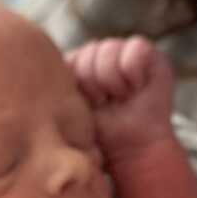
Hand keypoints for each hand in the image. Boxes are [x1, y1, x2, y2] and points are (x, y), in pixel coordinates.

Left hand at [67, 37, 174, 158]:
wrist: (131, 149)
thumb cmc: (100, 133)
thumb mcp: (72, 107)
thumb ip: (63, 82)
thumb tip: (49, 66)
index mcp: (76, 63)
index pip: (69, 57)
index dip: (78, 84)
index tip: (88, 105)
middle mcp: (98, 52)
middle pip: (87, 52)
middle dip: (95, 84)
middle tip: (106, 103)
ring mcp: (122, 50)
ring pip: (108, 49)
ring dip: (113, 81)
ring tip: (120, 96)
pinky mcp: (147, 53)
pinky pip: (135, 48)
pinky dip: (133, 71)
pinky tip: (135, 87)